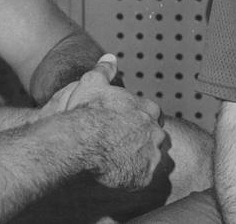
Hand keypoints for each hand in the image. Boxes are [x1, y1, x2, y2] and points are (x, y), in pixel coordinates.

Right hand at [64, 55, 167, 189]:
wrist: (81, 140)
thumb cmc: (87, 110)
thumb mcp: (93, 82)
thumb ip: (104, 69)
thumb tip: (110, 57)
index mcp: (147, 109)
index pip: (151, 114)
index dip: (136, 118)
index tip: (123, 123)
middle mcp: (154, 131)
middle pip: (153, 136)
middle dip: (140, 139)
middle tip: (119, 143)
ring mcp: (151, 155)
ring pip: (150, 158)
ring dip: (137, 159)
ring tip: (116, 160)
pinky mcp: (144, 176)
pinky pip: (141, 178)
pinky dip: (131, 177)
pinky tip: (115, 174)